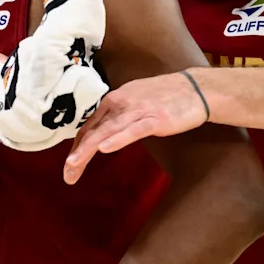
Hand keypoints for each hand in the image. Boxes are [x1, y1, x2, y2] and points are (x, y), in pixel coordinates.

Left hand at [63, 72, 208, 183]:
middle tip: (67, 174)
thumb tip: (102, 133)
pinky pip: (132, 131)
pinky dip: (117, 139)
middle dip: (78, 154)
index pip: (90, 126)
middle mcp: (121, 103)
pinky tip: (104, 148)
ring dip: (88, 149)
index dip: (77, 146)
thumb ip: (117, 116)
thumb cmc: (166, 97)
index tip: (70, 164)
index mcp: (114, 100)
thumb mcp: (134, 102)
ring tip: (73, 165)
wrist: (196, 89)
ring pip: (107, 132)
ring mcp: (137, 111)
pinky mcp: (154, 119)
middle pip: (94, 131)